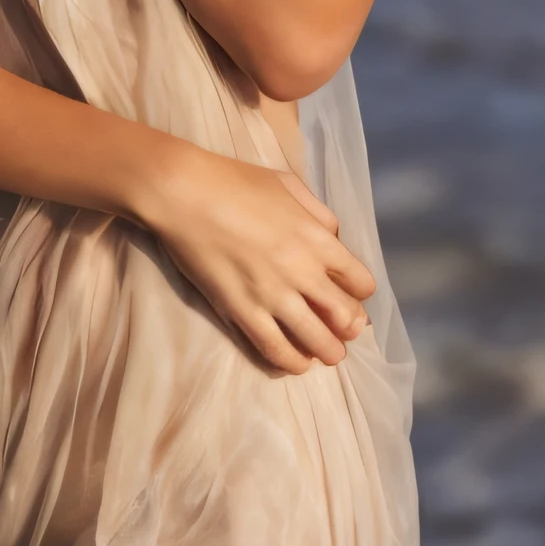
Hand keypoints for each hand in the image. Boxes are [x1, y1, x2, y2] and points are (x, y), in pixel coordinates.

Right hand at [137, 147, 376, 373]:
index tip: (350, 296)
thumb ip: (317, 212)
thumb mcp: (288, 184)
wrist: (184, 193)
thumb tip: (333, 237)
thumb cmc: (233, 181)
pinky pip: (276, 349)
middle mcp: (304, 271)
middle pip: (345, 316)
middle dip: (348, 327)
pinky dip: (292, 362)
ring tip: (327, 355)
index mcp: (318, 239)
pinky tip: (296, 364)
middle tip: (341, 330)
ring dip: (328, 352)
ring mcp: (273, 295)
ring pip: (317, 340)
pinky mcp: (243, 312)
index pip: (360, 282)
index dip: (358, 293)